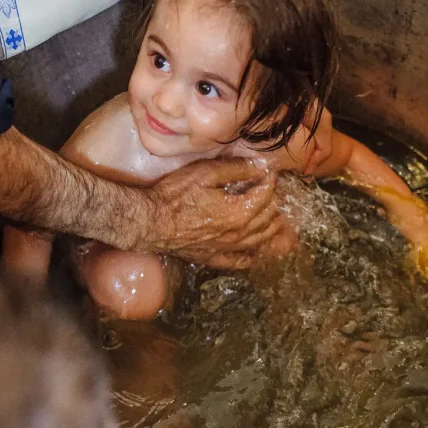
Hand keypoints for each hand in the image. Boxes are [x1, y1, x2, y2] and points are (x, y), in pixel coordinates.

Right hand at [142, 158, 295, 268]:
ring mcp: (228, 249)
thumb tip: (261, 165)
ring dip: (272, 228)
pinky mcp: (214, 258)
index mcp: (240, 212)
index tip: (268, 172)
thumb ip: (236, 169)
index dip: (269, 181)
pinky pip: (241, 261)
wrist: (151, 222)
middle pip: (267, 219)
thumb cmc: (176, 195)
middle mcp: (239, 234)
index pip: (266, 195)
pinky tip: (257, 252)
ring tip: (276, 219)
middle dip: (274, 203)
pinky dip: (254, 256)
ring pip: (260, 240)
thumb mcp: (207, 173)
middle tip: (272, 192)